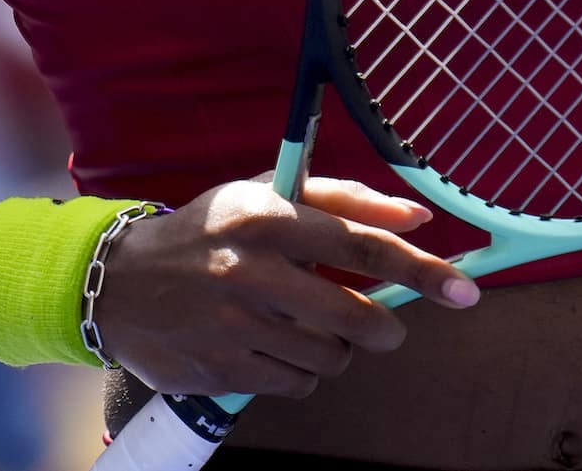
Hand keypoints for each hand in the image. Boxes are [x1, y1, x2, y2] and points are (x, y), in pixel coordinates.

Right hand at [89, 177, 480, 398]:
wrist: (117, 282)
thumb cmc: (209, 230)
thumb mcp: (265, 196)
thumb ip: (344, 200)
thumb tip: (418, 216)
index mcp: (265, 217)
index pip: (360, 244)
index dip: (419, 269)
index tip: (464, 290)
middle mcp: (248, 271)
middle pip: (352, 317)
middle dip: (381, 329)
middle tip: (382, 328)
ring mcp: (231, 326)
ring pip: (327, 358)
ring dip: (333, 351)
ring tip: (302, 329)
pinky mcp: (219, 370)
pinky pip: (295, 385)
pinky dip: (299, 373)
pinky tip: (272, 349)